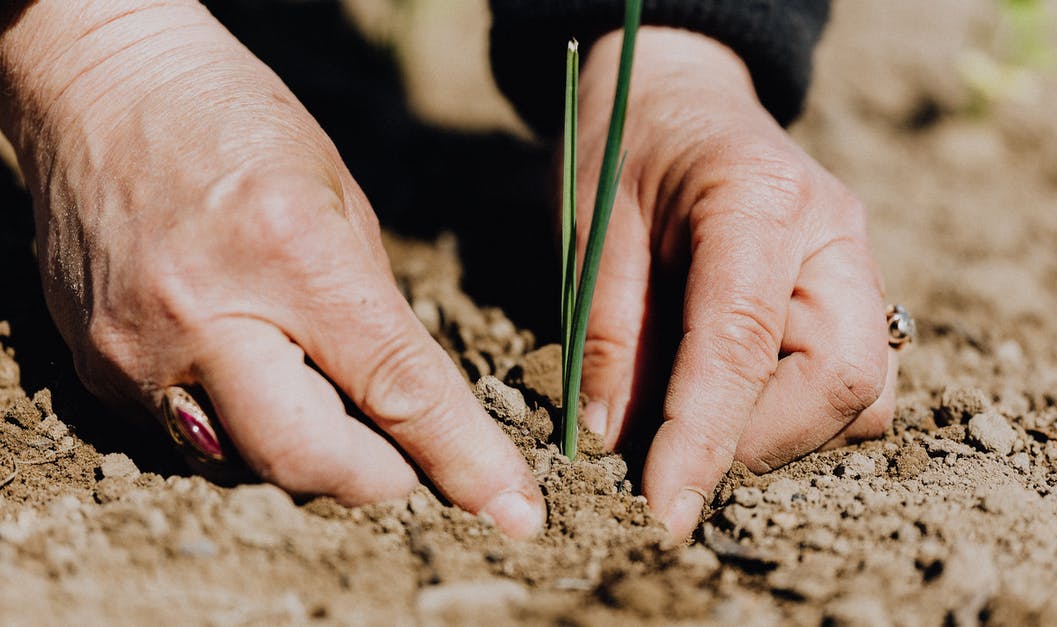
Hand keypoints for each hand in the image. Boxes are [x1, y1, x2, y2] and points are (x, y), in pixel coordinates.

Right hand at [0, 0, 543, 537]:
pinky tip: (252, 370)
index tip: (512, 512)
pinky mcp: (95, 369)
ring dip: (309, 454)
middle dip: (378, 479)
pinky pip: (190, 440)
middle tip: (408, 460)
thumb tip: (411, 408)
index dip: (462, 460)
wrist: (102, 87)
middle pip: (309, 461)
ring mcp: (137, 350)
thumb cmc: (237, 123)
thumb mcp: (341, 200)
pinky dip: (242, 426)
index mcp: (290, 253)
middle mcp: (204, 314)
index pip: (395, 388)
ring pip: (248, 464)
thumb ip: (376, 313)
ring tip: (322, 392)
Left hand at [575, 28, 897, 541]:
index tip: (664, 510)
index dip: (704, 438)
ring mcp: (857, 263)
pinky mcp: (855, 293)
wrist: (680, 93)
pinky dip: (796, 413)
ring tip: (696, 420)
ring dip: (781, 433)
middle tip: (673, 455)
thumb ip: (606, 329)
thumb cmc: (627, 145)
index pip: (744, 343)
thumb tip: (614, 439)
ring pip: (862, 394)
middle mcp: (833, 234)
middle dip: (757, 442)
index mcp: (759, 199)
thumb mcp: (592, 223)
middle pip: (843, 380)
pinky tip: (732, 394)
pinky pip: (854, 382)